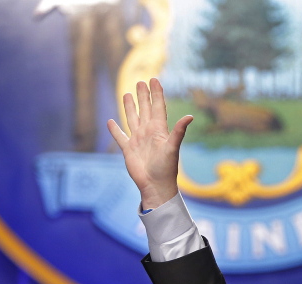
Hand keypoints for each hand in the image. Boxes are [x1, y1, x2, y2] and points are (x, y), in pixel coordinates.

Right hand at [107, 78, 192, 209]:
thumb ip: (179, 131)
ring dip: (129, 107)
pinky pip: (120, 137)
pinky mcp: (128, 150)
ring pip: (132, 119)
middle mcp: (148, 133)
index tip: (154, 79)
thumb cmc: (166, 168)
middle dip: (143, 95)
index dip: (156, 93)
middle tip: (140, 81)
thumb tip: (190, 116)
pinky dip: (115, 130)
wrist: (156, 186)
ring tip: (126, 94)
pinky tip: (110, 121)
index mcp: (158, 130)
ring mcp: (137, 141)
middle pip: (144, 109)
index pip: (157, 107)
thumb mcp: (173, 148)